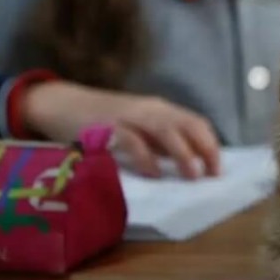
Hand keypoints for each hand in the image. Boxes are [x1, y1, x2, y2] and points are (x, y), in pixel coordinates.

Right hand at [23, 81, 220, 178]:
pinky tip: (153, 172)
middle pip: (187, 124)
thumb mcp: (139, 128)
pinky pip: (131, 139)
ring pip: (165, 129)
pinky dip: (145, 156)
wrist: (62, 104)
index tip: (218, 169)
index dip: (210, 144)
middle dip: (204, 148)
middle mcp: (150, 109)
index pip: (195, 122)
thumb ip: (160, 143)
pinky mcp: (107, 126)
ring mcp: (129, 115)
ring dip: (182, 153)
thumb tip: (190, 164)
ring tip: (192, 175)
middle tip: (212, 174)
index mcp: (160, 110)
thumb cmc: (104, 121)